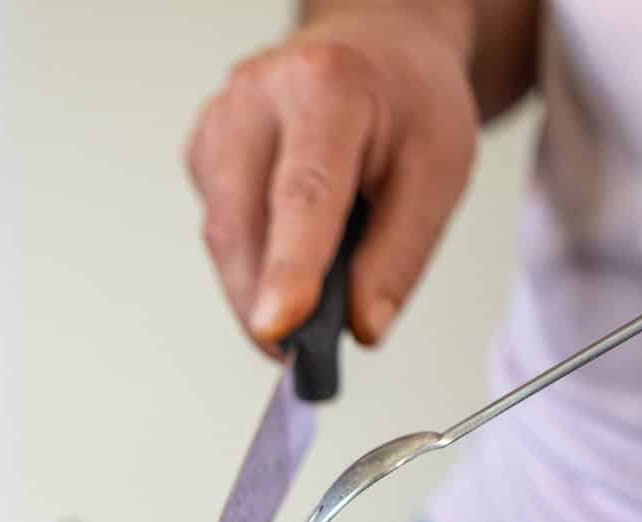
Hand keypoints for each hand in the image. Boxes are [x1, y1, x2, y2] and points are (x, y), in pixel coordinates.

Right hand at [187, 10, 477, 352]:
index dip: (288, 267)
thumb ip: (399, 254)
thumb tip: (360, 327)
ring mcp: (218, 122)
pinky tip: (284, 247)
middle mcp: (254, 97)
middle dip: (260, 301)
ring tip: (300, 307)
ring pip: (220, 234)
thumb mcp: (440, 169)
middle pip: (239, 222)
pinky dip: (249, 260)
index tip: (277, 328)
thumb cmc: (408, 102)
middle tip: (298, 354)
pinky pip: (218, 228)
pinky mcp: (202, 150)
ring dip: (254, 287)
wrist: (376, 45)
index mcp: (325, 87)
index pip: (303, 192)